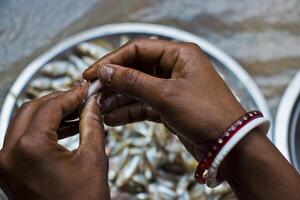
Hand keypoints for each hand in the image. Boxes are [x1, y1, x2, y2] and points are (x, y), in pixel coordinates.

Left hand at [0, 82, 109, 199]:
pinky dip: (43, 129)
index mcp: (29, 148)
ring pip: (25, 122)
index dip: (71, 95)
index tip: (85, 90)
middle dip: (59, 101)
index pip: (50, 106)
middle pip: (32, 109)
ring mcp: (5, 164)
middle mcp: (9, 154)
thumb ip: (92, 123)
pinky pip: (23, 139)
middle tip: (81, 99)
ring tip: (76, 112)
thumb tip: (92, 104)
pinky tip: (64, 127)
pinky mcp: (8, 171)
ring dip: (50, 113)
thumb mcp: (93, 158)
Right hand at [83, 39, 245, 160]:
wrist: (228, 145)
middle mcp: (174, 68)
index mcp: (179, 54)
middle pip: (135, 69)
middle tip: (92, 93)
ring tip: (99, 109)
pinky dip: (129, 111)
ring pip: (138, 89)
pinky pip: (144, 105)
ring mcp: (171, 88)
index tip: (91, 73)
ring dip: (118, 98)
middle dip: (114, 82)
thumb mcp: (165, 95)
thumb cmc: (205, 113)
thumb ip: (133, 81)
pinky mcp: (169, 106)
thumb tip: (105, 71)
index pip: (137, 49)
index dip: (112, 61)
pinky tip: (113, 119)